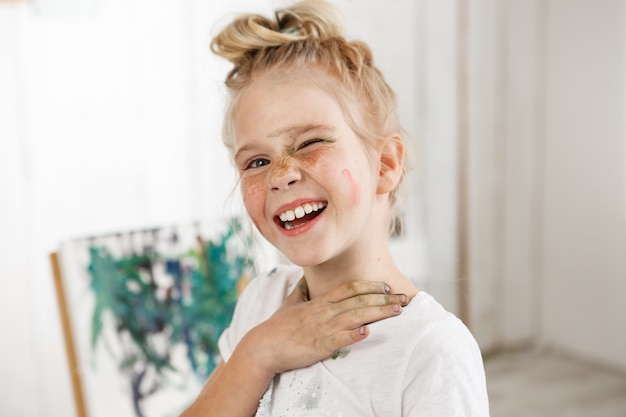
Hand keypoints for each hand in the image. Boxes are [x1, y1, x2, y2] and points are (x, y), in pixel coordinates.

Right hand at [240, 278, 407, 376]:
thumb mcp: (290, 304)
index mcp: (320, 302)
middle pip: (359, 300)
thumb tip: (305, 280)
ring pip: (355, 316)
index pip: (349, 288)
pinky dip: (354, 335)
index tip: (387, 286)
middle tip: (404, 298)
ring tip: (397, 311)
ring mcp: (322, 328)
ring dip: (378, 313)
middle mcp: (324, 311)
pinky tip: (368, 332)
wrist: (263, 346)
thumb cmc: (277, 326)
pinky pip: (340, 339)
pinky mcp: (319, 345)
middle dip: (383, 298)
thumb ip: (301, 292)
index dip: (370, 285)